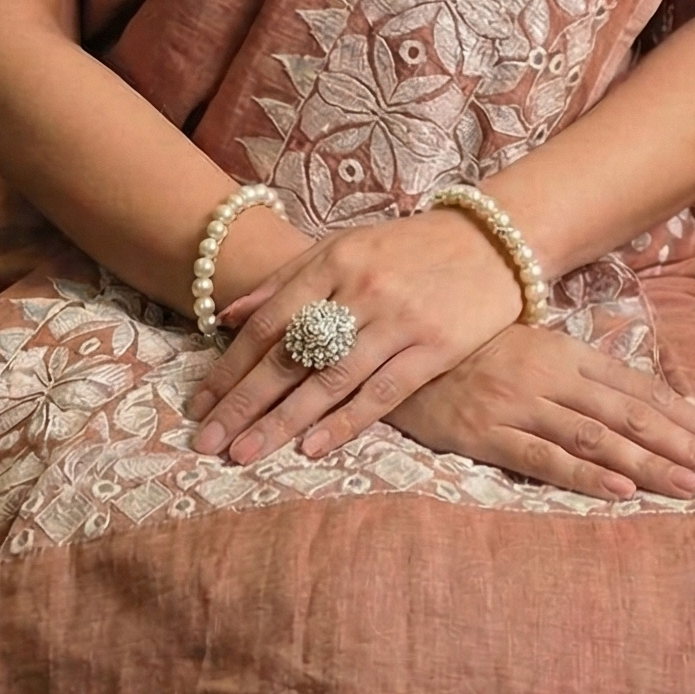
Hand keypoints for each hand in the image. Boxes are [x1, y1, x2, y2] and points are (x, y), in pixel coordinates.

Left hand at [187, 208, 525, 464]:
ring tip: (245, 453)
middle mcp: (359, 290)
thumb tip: (226, 315)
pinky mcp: (434, 348)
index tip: (200, 404)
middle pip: (288, 356)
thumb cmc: (411, 248)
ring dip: (281, 421)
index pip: (268, 323)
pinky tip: (312, 447)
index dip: (230, 366)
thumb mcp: (345, 247)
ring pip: (328, 380)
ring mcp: (397, 320)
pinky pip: (381, 392)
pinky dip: (345, 422)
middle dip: (242, 403)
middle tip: (206, 441)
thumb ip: (286, 280)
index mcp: (332, 261)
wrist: (494, 239)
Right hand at [392, 323, 694, 501]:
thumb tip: (639, 406)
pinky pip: (542, 455)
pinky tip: (621, 489)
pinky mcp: (485, 431)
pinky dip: (584, 472)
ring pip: (599, 436)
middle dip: (692, 448)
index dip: (694, 423)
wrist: (393, 346)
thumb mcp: (531, 350)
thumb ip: (579, 375)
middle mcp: (551, 375)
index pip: (646, 392)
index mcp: (568, 352)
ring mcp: (519, 402)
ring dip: (651, 463)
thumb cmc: (468, 352)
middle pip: (635, 415)